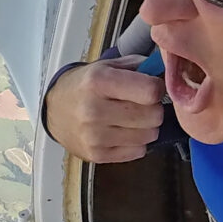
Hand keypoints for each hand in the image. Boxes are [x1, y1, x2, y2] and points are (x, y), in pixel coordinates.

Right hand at [42, 59, 163, 161]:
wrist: (54, 111)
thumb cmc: (86, 85)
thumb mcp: (107, 66)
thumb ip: (139, 66)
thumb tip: (168, 72)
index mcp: (99, 81)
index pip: (150, 91)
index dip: (157, 88)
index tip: (151, 87)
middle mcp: (95, 110)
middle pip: (153, 116)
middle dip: (154, 109)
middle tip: (142, 105)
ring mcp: (95, 136)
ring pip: (149, 136)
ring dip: (147, 127)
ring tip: (132, 118)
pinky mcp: (97, 155)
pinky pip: (138, 151)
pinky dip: (137, 142)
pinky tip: (123, 132)